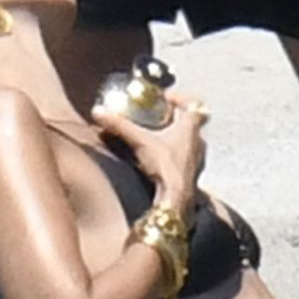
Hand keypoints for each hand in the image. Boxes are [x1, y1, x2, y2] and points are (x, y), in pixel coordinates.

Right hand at [93, 89, 207, 211]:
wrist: (175, 199)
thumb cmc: (165, 167)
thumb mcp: (139, 141)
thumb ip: (119, 125)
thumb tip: (99, 113)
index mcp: (190, 127)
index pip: (193, 105)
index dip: (181, 99)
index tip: (167, 99)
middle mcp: (198, 142)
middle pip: (191, 124)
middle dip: (175, 120)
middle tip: (159, 119)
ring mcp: (198, 160)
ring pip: (190, 143)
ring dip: (176, 139)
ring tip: (158, 141)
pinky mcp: (193, 176)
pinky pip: (186, 160)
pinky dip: (175, 158)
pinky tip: (160, 163)